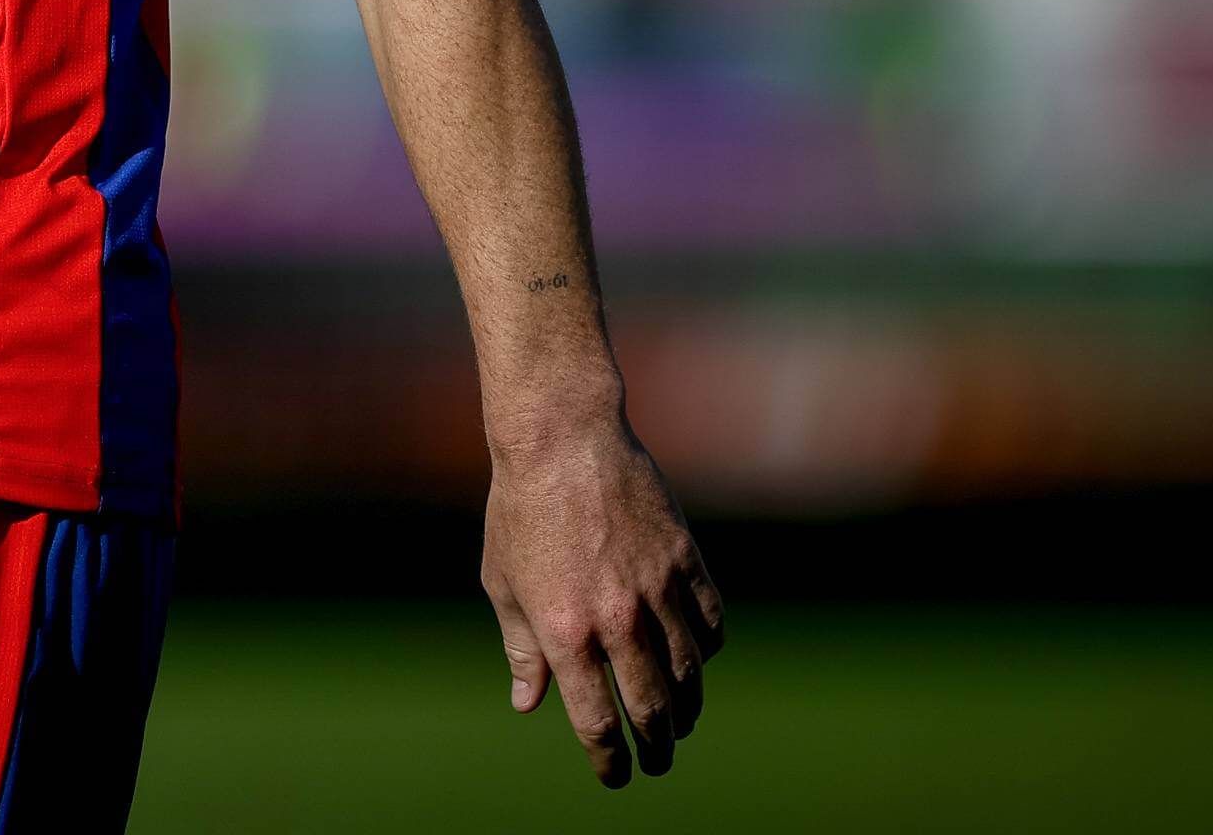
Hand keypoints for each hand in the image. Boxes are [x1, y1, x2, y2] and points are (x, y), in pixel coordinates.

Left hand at [481, 417, 724, 786]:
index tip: (615, 774)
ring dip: (688, 708)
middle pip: (652, 708)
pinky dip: (707, 650)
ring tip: (681, 723)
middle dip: (657, 746)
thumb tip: (528, 703)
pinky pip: (710, 623)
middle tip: (657, 761)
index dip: (610, 759)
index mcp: (566, 632)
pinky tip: (697, 661)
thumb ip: (521, 649)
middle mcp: (616, 619)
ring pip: (689, 672)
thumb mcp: (502, 582)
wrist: (561, 437)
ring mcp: (656, 589)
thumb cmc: (519, 509)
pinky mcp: (684, 559)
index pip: (597, 721)